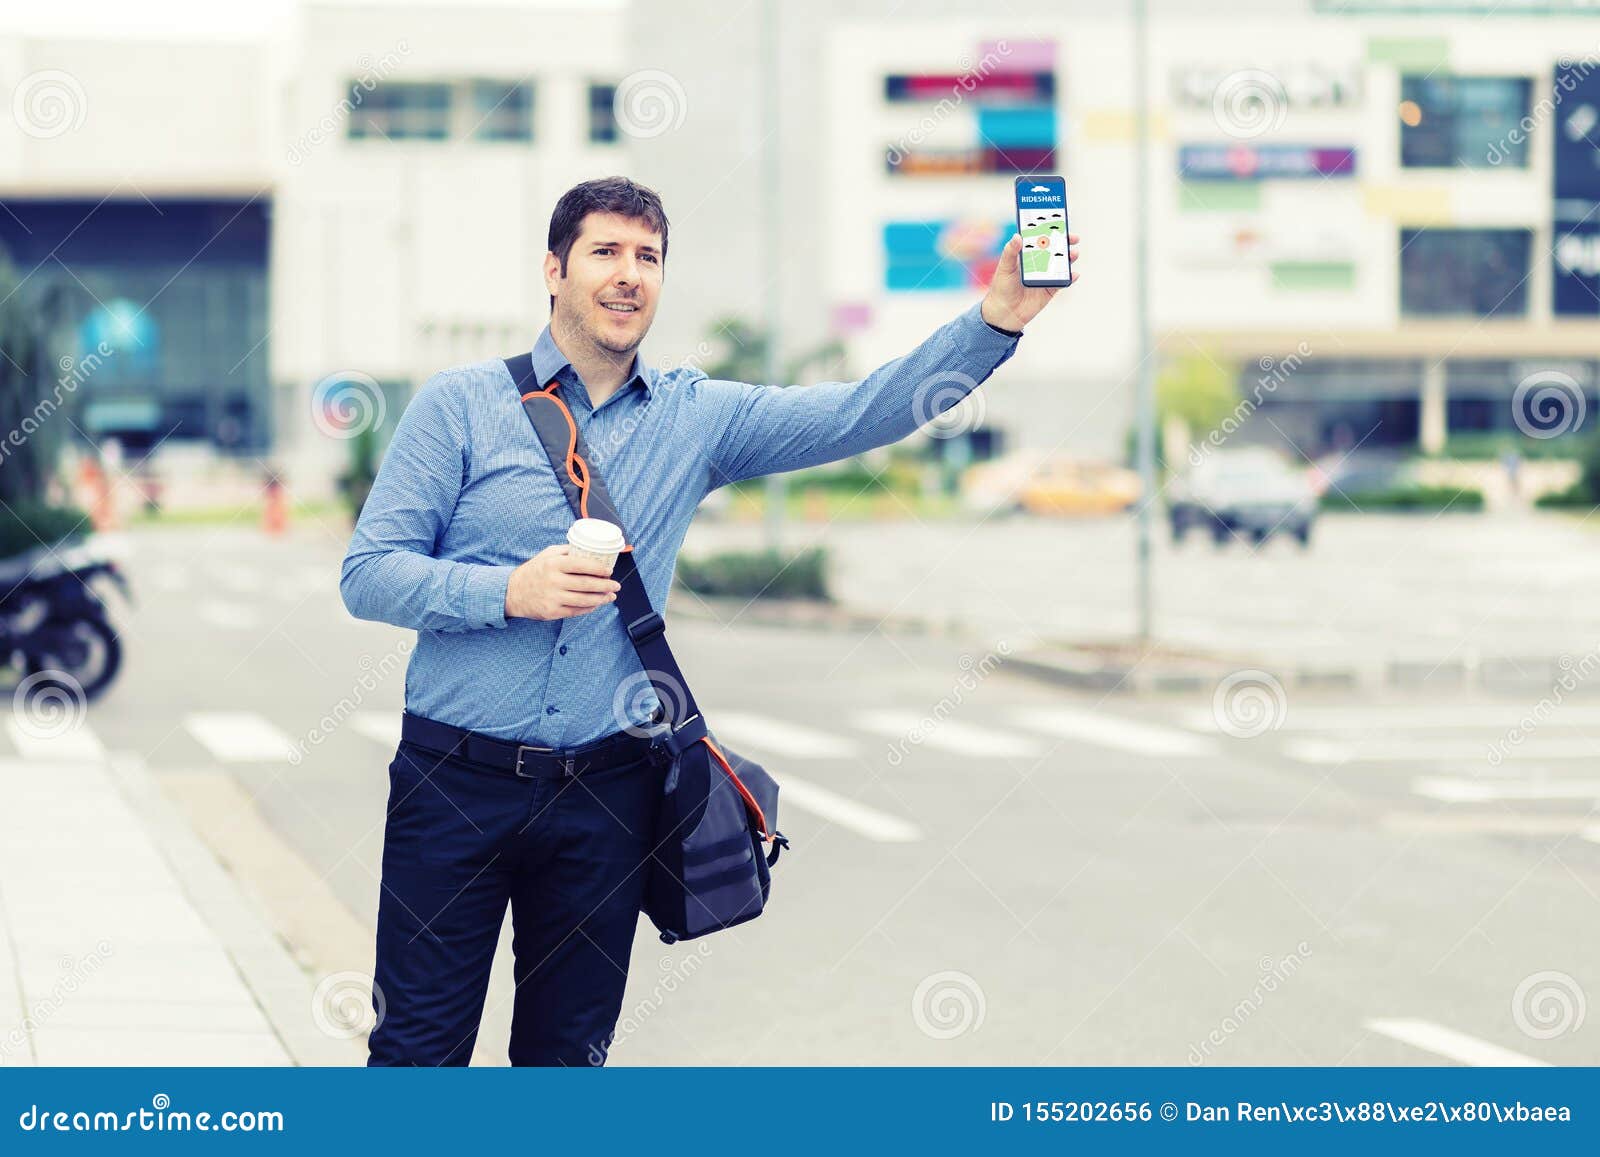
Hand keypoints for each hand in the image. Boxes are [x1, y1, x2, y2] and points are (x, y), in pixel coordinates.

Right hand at [505, 544, 620, 620]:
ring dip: (601, 599)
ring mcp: (552, 598)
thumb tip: (589, 548)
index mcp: (553, 564)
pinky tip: (596, 604)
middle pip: (586, 584)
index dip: (599, 568)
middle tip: (616, 585)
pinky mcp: (552, 612)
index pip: (581, 565)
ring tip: (611, 596)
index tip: (609, 570)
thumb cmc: (533, 571)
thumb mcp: (546, 555)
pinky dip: (589, 608)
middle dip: (605, 586)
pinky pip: (575, 611)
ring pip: (583, 600)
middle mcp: (553, 581)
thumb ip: (566, 551)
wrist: (512, 592)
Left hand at [980, 232, 1080, 332]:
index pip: (1042, 240)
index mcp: (1028, 256)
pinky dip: (1069, 278)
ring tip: (1074, 254)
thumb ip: (1010, 252)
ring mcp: (1046, 277)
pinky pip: (1062, 282)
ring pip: (1061, 265)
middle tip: (1073, 238)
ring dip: (1069, 259)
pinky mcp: (1050, 290)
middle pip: (1055, 250)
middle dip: (1065, 243)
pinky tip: (1074, 274)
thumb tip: (1018, 236)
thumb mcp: (1004, 267)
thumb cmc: (1001, 288)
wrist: (1004, 313)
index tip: (1059, 225)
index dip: (1051, 232)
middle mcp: (1039, 264)